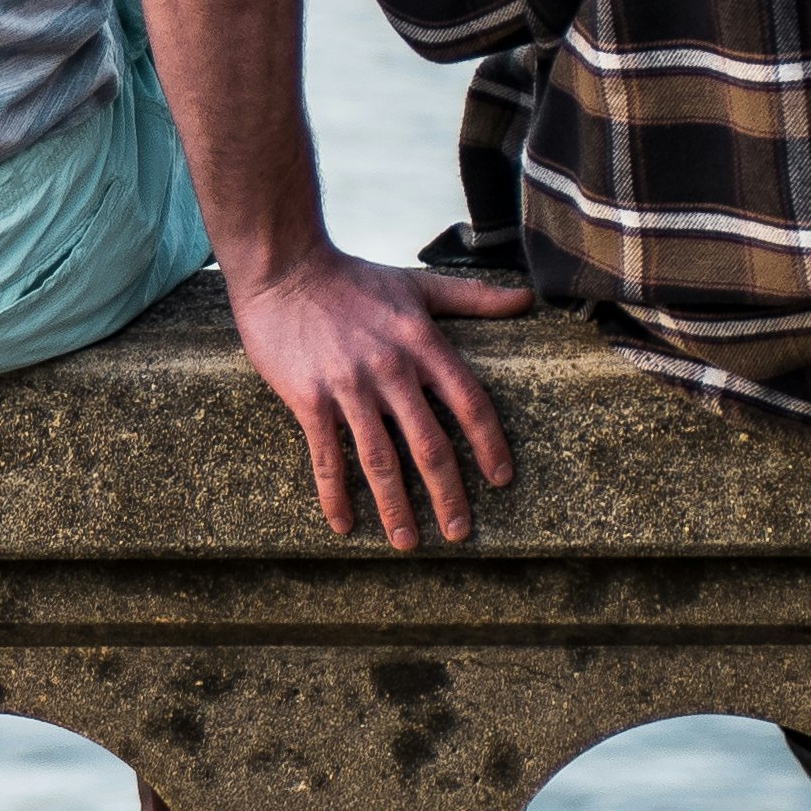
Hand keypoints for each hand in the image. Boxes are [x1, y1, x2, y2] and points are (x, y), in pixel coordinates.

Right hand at [235, 246, 533, 548]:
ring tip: (408, 542)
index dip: (488, 444)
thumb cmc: (353, 279)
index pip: (468, 403)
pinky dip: (335, 495)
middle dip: (448, 494)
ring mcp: (349, 387)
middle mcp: (391, 369)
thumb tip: (527, 298)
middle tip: (459, 532)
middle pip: (428, 444)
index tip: (501, 480)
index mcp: (422, 344)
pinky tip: (344, 524)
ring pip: (380, 460)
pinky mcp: (309, 399)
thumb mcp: (417, 285)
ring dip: (396, 507)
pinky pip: (326, 457)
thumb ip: (473, 298)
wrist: (284, 268)